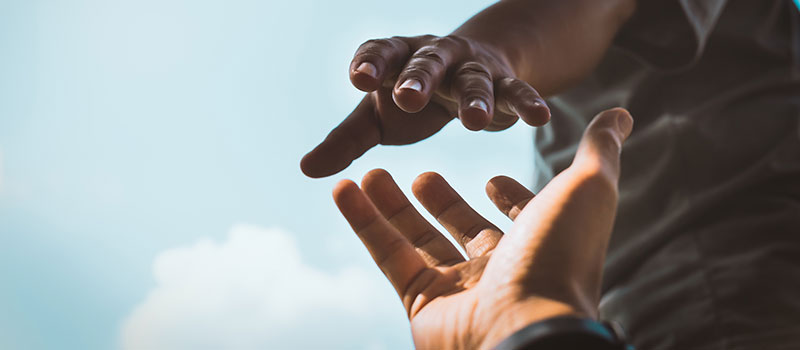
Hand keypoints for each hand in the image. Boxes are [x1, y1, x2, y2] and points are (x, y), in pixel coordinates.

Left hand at [301, 34, 550, 177]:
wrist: (469, 73)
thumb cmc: (412, 98)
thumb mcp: (377, 117)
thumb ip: (345, 140)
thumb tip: (306, 170)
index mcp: (396, 60)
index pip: (380, 53)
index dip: (370, 63)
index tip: (359, 78)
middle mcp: (434, 58)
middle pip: (426, 63)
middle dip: (418, 78)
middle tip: (407, 96)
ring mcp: (471, 68)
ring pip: (474, 79)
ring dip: (475, 98)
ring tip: (474, 123)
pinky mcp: (503, 83)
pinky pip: (515, 91)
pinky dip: (527, 102)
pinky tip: (540, 117)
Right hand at [333, 108, 632, 348]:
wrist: (526, 329)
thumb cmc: (560, 257)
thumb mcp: (587, 189)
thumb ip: (599, 150)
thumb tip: (622, 113)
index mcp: (540, 244)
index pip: (523, 217)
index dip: (512, 198)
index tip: (492, 179)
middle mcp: (500, 269)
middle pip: (463, 228)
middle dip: (442, 201)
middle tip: (423, 175)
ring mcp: (459, 290)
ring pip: (418, 240)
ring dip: (392, 206)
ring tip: (370, 172)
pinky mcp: (421, 304)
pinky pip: (388, 256)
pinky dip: (364, 222)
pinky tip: (345, 188)